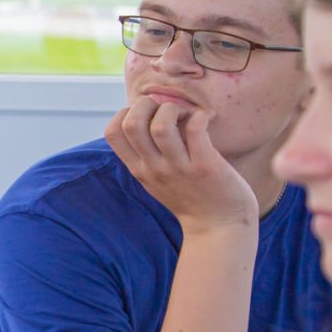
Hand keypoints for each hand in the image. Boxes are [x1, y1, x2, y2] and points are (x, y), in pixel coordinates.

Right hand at [105, 97, 257, 232]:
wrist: (219, 228)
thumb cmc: (191, 198)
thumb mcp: (157, 180)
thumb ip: (148, 156)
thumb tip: (147, 120)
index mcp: (139, 169)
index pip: (112, 132)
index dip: (126, 112)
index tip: (148, 116)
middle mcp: (153, 168)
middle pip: (132, 123)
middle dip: (147, 104)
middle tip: (167, 111)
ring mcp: (178, 168)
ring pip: (161, 124)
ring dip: (173, 109)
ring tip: (186, 116)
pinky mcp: (204, 166)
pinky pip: (195, 129)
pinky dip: (199, 115)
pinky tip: (206, 120)